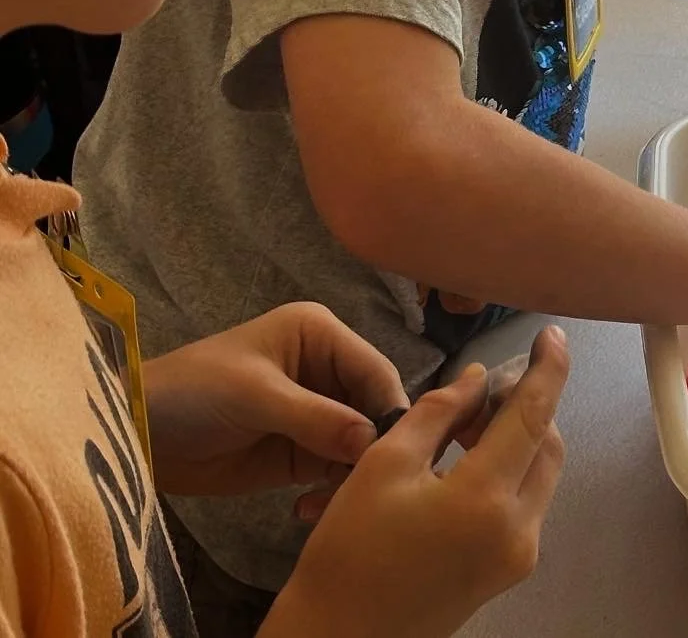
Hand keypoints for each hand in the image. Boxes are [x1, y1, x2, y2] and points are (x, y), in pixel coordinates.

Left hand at [143, 302, 406, 500]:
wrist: (137, 435)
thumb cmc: (195, 392)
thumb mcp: (256, 397)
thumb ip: (318, 418)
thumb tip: (374, 440)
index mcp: (321, 335)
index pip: (374, 369)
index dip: (388, 407)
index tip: (393, 451)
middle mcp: (327, 369)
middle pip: (373, 408)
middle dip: (371, 446)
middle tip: (361, 485)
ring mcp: (316, 412)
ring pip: (359, 443)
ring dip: (350, 474)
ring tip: (327, 503)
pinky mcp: (300, 451)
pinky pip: (334, 470)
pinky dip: (329, 491)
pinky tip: (304, 509)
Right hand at [264, 328, 568, 637]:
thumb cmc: (350, 550)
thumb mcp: (385, 463)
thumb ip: (439, 411)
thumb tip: (479, 379)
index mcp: (487, 500)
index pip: (534, 415)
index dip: (548, 368)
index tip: (552, 334)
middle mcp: (518, 530)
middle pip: (546, 445)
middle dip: (527, 404)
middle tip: (486, 385)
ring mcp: (517, 556)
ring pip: (540, 474)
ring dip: (519, 436)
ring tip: (469, 419)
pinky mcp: (506, 572)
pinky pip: (525, 502)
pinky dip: (509, 468)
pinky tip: (469, 457)